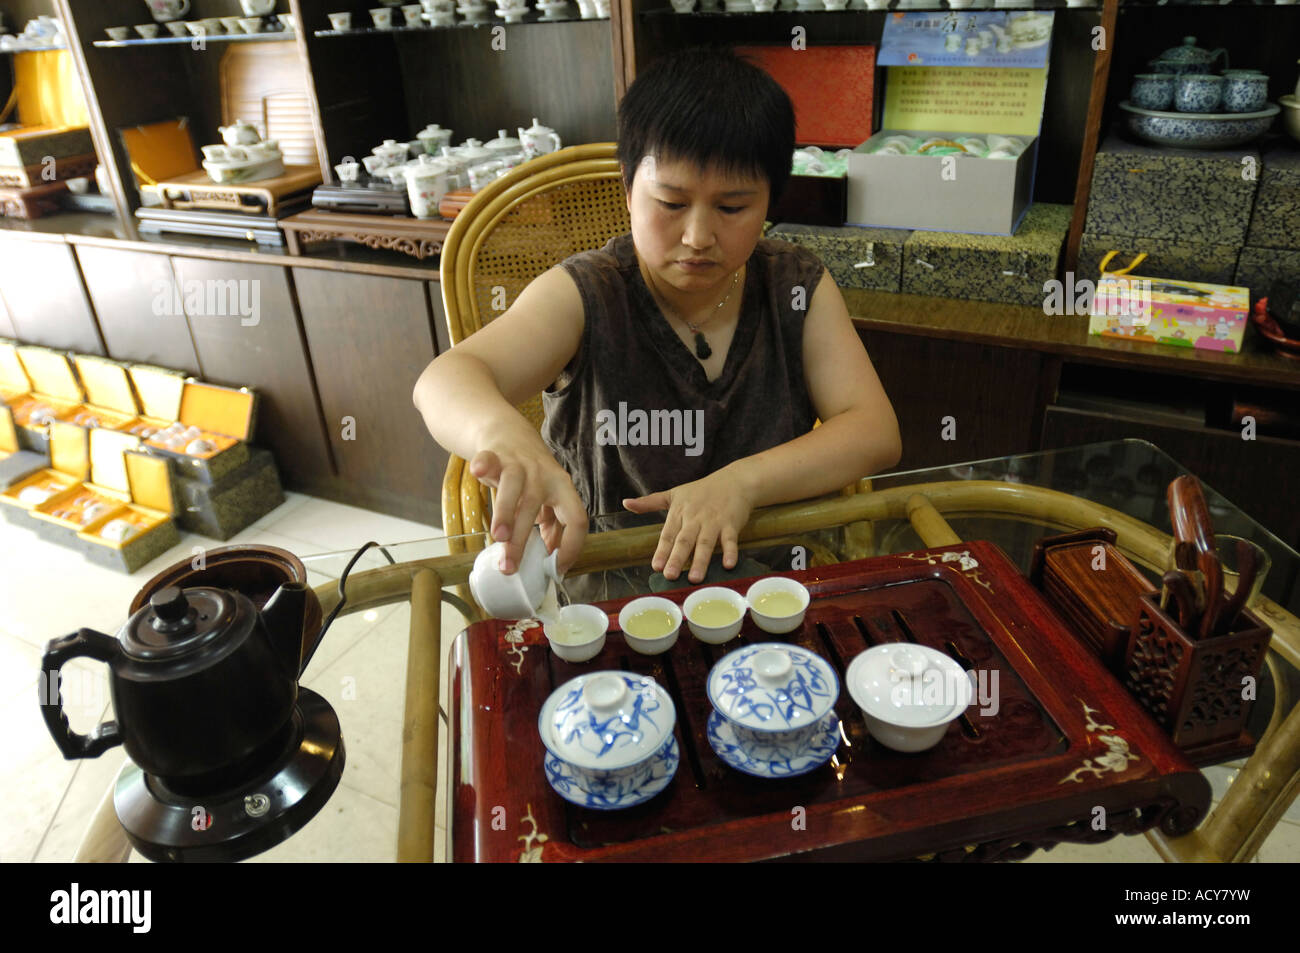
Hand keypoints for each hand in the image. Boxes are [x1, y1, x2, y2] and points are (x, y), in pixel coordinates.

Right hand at [468, 447, 587, 575]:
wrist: (511, 434)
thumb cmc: (532, 476)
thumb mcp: (549, 499)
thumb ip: (552, 524)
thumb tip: (552, 561)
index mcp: (563, 489)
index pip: (576, 519)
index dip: (571, 546)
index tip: (556, 569)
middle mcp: (544, 475)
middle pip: (536, 508)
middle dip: (522, 541)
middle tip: (510, 567)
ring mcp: (520, 464)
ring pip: (514, 488)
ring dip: (506, 513)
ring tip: (498, 537)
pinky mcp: (496, 455)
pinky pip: (489, 460)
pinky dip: (483, 465)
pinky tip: (477, 471)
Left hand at [622, 469, 754, 583]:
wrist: (735, 480)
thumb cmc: (702, 490)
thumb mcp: (674, 494)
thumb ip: (650, 502)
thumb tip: (625, 503)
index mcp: (679, 513)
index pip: (668, 535)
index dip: (662, 551)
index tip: (656, 567)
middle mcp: (695, 518)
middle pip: (684, 541)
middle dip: (677, 558)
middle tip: (670, 576)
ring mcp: (714, 521)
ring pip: (705, 543)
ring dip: (700, 561)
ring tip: (695, 578)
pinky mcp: (731, 524)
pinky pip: (730, 540)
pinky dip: (730, 551)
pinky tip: (728, 565)